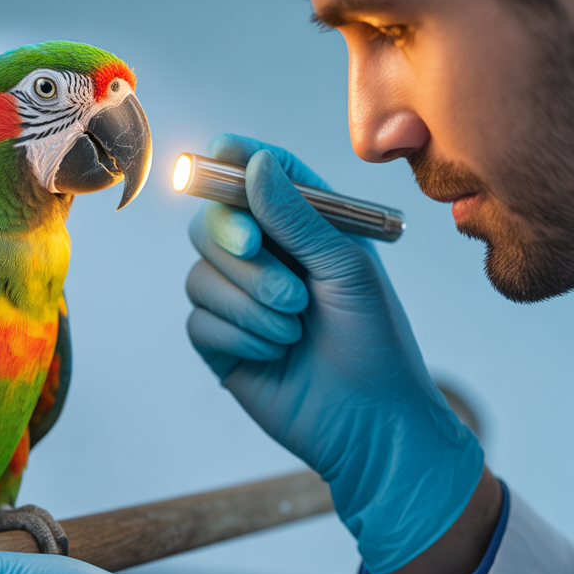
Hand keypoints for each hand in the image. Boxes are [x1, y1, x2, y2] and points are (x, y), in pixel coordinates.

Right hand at [185, 134, 483, 573]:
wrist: (373, 423)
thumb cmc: (375, 339)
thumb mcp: (346, 267)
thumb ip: (297, 216)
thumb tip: (253, 164)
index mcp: (304, 228)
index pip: (260, 176)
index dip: (236, 159)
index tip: (220, 151)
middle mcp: (266, 258)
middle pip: (212, 222)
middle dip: (235, 239)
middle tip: (258, 249)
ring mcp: (240, 301)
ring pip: (200, 274)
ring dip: (248, 298)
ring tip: (294, 325)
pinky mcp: (222, 344)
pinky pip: (199, 320)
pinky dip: (238, 334)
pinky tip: (276, 351)